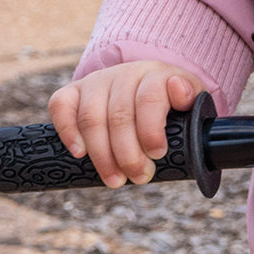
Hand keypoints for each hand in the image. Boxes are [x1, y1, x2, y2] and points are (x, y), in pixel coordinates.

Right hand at [48, 61, 207, 188]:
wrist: (145, 85)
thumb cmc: (169, 102)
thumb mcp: (189, 101)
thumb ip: (191, 99)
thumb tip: (179, 92)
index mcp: (155, 74)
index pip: (149, 98)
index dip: (151, 129)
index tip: (157, 154)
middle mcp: (124, 73)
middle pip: (119, 115)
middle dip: (128, 154)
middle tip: (139, 177)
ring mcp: (96, 81)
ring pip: (92, 117)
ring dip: (102, 154)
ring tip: (115, 180)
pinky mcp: (73, 91)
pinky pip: (61, 106)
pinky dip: (67, 130)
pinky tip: (80, 154)